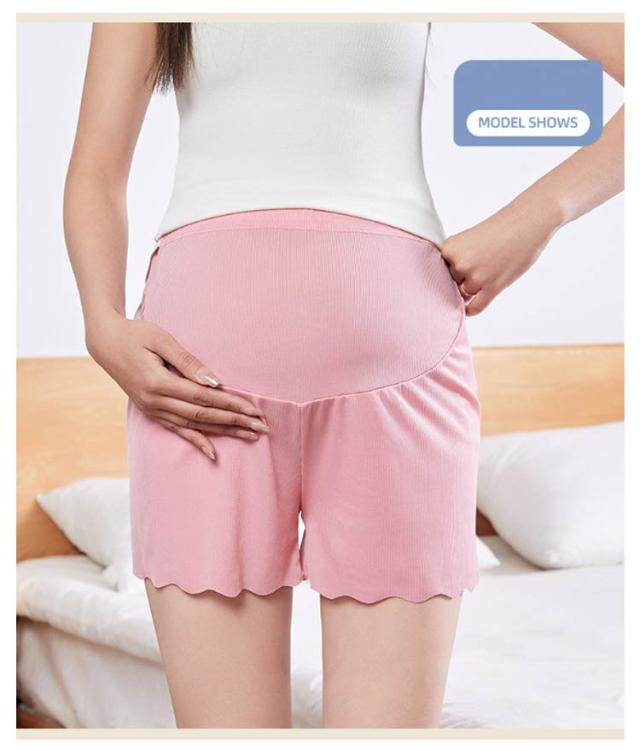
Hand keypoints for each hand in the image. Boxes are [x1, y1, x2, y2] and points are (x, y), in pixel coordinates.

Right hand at [86, 315, 269, 460]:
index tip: (255, 410)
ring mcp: (153, 409)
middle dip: (235, 422)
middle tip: (262, 428)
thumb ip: (187, 362)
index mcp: (159, 383)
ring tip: (249, 436)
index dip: (232, 405)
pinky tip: (213, 453)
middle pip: (204, 416)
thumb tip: (214, 383)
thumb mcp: (161, 340)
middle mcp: (156, 401)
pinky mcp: (152, 411)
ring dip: (223, 432)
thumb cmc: (136, 334)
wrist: (105, 342)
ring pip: (194, 426)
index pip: (205, 398)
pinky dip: (196, 442)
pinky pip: (177, 430)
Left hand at [440, 200, 558, 315]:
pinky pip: (476, 307)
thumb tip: (450, 288)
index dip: (452, 268)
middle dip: (464, 277)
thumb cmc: (498, 230)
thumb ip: (455, 259)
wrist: (527, 222)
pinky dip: (471, 310)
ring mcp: (476, 276)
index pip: (440, 269)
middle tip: (482, 263)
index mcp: (449, 249)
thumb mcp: (467, 239)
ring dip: (475, 286)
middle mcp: (459, 263)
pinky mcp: (493, 286)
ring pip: (465, 293)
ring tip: (491, 266)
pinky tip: (468, 309)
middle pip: (452, 282)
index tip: (462, 263)